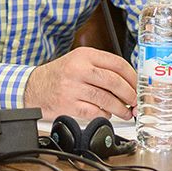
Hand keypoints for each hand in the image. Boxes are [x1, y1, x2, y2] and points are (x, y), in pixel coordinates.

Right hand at [22, 47, 137, 120]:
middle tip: (135, 101)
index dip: (132, 77)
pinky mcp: (68, 105)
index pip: (117, 63)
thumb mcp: (78, 62)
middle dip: (129, 94)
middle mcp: (78, 69)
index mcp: (84, 55)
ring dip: (120, 108)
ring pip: (106, 99)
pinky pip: (94, 112)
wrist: (33, 87)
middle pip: (114, 81)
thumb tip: (128, 83)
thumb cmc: (59, 75)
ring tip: (125, 112)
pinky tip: (106, 114)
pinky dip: (104, 115)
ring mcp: (73, 87)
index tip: (139, 86)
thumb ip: (100, 68)